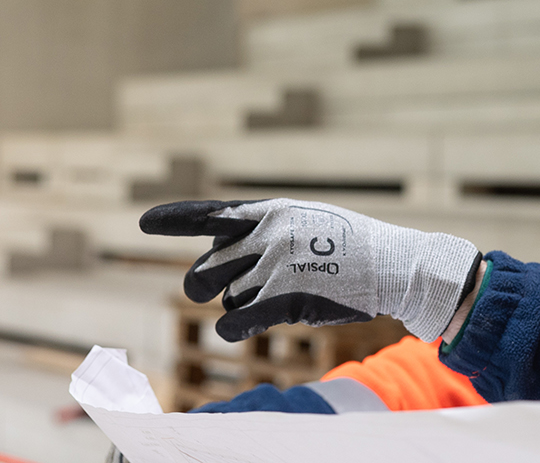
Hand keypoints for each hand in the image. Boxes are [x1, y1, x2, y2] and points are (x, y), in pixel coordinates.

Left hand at [139, 199, 478, 341]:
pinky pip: (235, 322)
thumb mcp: (309, 220)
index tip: (144, 224)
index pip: (210, 214)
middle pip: (204, 272)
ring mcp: (272, 266)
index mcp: (269, 212)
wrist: (395, 264)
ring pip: (229, 300)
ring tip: (282, 297)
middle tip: (211, 291)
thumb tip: (228, 248)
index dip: (174, 220)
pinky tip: (249, 326)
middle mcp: (264, 235)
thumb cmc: (356, 246)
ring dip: (246, 306)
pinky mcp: (282, 297)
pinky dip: (237, 327)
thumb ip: (267, 229)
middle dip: (204, 286)